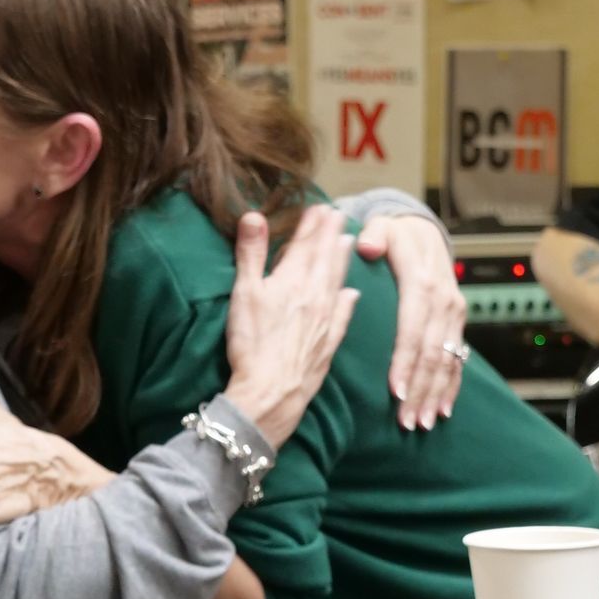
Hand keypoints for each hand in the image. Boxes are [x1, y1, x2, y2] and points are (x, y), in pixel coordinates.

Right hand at [223, 205, 357, 452]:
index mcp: (293, 280)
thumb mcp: (244, 293)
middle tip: (341, 216)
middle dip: (331, 235)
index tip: (320, 207)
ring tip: (349, 243)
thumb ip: (251, 253)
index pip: (305, 244)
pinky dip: (348, 301)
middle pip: (325, 258)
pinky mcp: (328, 343)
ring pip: (338, 282)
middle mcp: (315, 295)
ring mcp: (325, 320)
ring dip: (342, 260)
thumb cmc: (253, 342)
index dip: (313, 224)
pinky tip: (353, 294)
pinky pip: (343, 315)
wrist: (272, 391)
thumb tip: (254, 215)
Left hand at [354, 213, 466, 431]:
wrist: (423, 232)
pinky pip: (458, 359)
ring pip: (447, 361)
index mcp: (422, 284)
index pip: (413, 330)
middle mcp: (444, 302)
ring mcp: (454, 314)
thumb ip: (372, 236)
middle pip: (433, 354)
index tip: (395, 391)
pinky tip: (444, 410)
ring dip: (435, 395)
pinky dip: (452, 386)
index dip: (405, 362)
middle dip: (421, 390)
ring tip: (423, 423)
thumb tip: (365, 246)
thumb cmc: (393, 235)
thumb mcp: (380, 227)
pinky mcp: (457, 323)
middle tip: (407, 421)